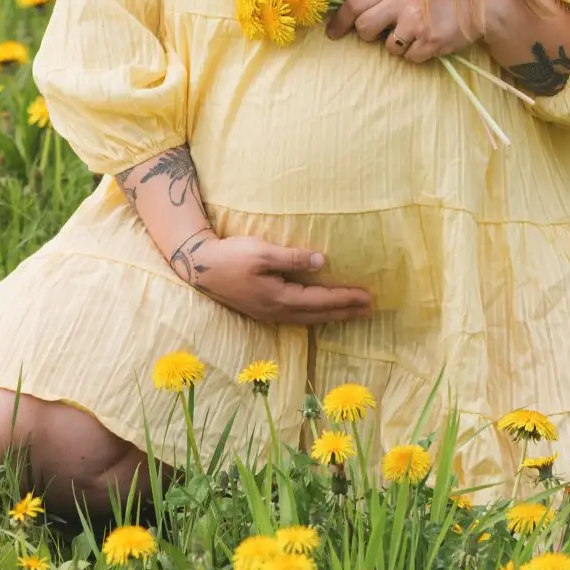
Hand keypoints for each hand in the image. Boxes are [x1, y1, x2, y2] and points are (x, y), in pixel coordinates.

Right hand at [174, 231, 372, 324]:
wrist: (200, 268)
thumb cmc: (231, 257)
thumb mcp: (262, 252)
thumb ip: (292, 258)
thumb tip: (321, 262)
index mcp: (280, 298)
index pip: (321, 300)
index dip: (345, 298)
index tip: (367, 296)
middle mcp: (277, 312)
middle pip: (319, 314)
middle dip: (345, 311)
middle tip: (370, 308)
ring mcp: (270, 314)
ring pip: (309, 318)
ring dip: (333, 314)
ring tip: (353, 311)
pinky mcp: (264, 311)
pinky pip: (299, 317)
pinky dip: (316, 315)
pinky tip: (322, 312)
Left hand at [326, 0, 484, 63]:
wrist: (482, 1)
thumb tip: (355, 9)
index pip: (354, 3)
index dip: (339, 20)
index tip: (332, 32)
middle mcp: (401, 2)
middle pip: (364, 28)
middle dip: (369, 34)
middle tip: (382, 31)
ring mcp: (416, 23)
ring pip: (388, 46)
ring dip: (398, 44)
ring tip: (417, 30)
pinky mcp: (430, 42)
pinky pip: (410, 57)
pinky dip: (417, 53)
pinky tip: (430, 38)